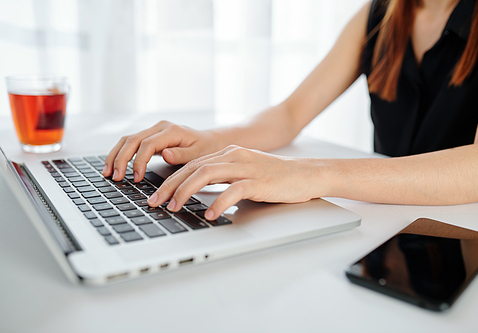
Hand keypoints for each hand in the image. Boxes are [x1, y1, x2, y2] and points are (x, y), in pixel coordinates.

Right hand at [102, 121, 219, 181]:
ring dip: (116, 155)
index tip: (137, 177)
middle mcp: (160, 127)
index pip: (148, 143)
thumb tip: (165, 154)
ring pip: (127, 139)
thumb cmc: (206, 149)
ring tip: (108, 173)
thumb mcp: (199, 154)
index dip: (139, 160)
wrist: (210, 141)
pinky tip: (113, 166)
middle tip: (116, 177)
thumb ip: (182, 155)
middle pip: (133, 139)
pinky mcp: (150, 137)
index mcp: (172, 131)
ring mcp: (154, 131)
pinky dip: (120, 154)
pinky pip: (131, 143)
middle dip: (122, 159)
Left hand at [147, 145, 320, 219]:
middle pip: (194, 168)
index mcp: (228, 154)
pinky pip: (234, 190)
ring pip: (208, 174)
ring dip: (187, 191)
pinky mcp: (258, 181)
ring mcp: (246, 167)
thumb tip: (196, 193)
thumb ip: (221, 177)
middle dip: (170, 186)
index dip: (171, 180)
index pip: (192, 165)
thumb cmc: (274, 178)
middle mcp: (234, 157)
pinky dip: (219, 202)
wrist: (305, 175)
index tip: (156, 195)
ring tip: (174, 207)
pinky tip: (210, 214)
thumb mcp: (243, 172)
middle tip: (154, 202)